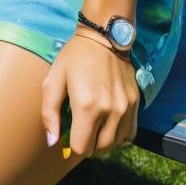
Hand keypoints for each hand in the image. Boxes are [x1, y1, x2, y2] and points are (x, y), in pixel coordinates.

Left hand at [40, 33, 139, 157]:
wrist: (104, 36)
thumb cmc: (74, 57)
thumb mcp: (53, 80)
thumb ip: (49, 113)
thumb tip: (52, 141)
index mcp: (87, 106)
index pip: (82, 148)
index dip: (72, 146)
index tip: (68, 136)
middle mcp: (109, 111)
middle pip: (99, 148)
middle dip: (87, 144)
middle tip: (80, 130)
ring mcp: (125, 108)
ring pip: (116, 143)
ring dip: (103, 141)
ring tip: (94, 127)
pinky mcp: (136, 103)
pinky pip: (130, 133)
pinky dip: (119, 135)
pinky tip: (109, 124)